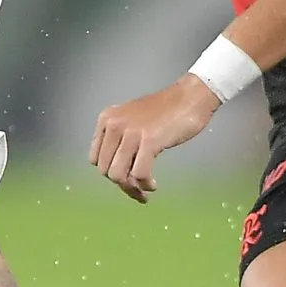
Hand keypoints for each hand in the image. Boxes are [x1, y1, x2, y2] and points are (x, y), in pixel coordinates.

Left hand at [90, 75, 221, 201]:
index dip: (110, 172)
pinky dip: (145, 184)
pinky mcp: (149, 141)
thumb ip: (121, 140)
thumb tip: (120, 170)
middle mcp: (114, 125)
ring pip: (118, 175)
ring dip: (132, 189)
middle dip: (121, 184)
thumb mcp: (132, 120)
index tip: (124, 178)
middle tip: (137, 189)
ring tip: (145, 190)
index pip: (95, 159)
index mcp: (106, 119)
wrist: (190, 97)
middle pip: (105, 170)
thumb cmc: (166, 110)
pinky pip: (139, 174)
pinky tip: (153, 184)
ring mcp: (131, 133)